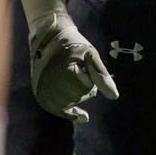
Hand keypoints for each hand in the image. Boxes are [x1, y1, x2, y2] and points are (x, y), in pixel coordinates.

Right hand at [19, 0, 117, 122]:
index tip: (81, 64)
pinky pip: (56, 109)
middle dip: (84, 87)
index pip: (88, 89)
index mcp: (65, 76)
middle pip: (79, 97)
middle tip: (76, 68)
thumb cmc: (74, 43)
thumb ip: (102, 76)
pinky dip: (69, 112)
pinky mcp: (40, 94)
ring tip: (70, 76)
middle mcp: (51, 86)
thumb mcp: (91, 56)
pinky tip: (83, 117)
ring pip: (70, 103)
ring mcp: (43, 92)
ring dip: (76, 95)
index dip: (90, 77)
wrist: (49, 37)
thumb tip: (115, 97)